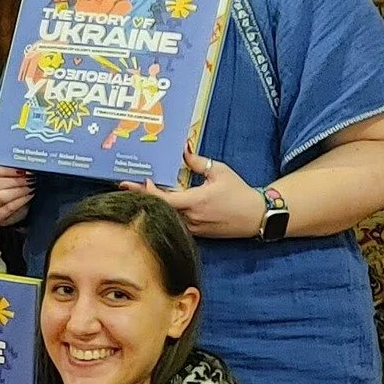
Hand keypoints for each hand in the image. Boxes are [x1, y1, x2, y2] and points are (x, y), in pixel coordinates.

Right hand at [0, 163, 34, 226]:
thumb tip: (19, 163)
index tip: (21, 168)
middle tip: (28, 177)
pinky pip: (7, 208)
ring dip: (18, 190)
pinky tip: (27, 196)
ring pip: (0, 197)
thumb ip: (3, 166)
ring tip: (29, 186)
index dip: (6, 170)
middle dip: (14, 180)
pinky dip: (20, 201)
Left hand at [121, 149, 265, 237]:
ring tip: (137, 194)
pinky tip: (157, 205)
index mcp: (196, 201)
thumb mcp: (219, 172)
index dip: (148, 192)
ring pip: (167, 217)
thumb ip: (198, 162)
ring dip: (153, 206)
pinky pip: (177, 223)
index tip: (138, 182)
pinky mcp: (198, 233)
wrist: (258, 216)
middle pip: (161, 208)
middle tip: (126, 186)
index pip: (164, 199)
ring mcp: (194, 228)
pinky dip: (166, 213)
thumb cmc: (239, 192)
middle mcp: (192, 217)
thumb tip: (182, 150)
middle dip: (143, 197)